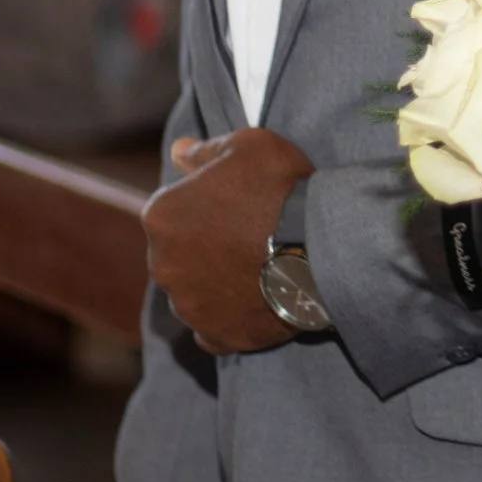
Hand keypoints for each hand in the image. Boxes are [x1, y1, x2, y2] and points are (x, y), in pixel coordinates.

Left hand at [142, 128, 313, 354]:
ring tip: (257, 267)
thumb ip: (205, 151)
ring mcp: (187, 304)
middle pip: (178, 251)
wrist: (320, 245)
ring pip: (192, 290)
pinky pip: (211, 327)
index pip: (172, 207)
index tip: (236, 203)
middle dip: (204, 243)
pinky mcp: (214, 335)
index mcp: (161, 215)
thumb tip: (179, 150)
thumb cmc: (281, 188)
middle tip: (249, 233)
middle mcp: (162, 263)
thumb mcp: (248, 146)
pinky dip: (226, 316)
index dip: (205, 202)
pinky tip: (252, 300)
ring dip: (214, 281)